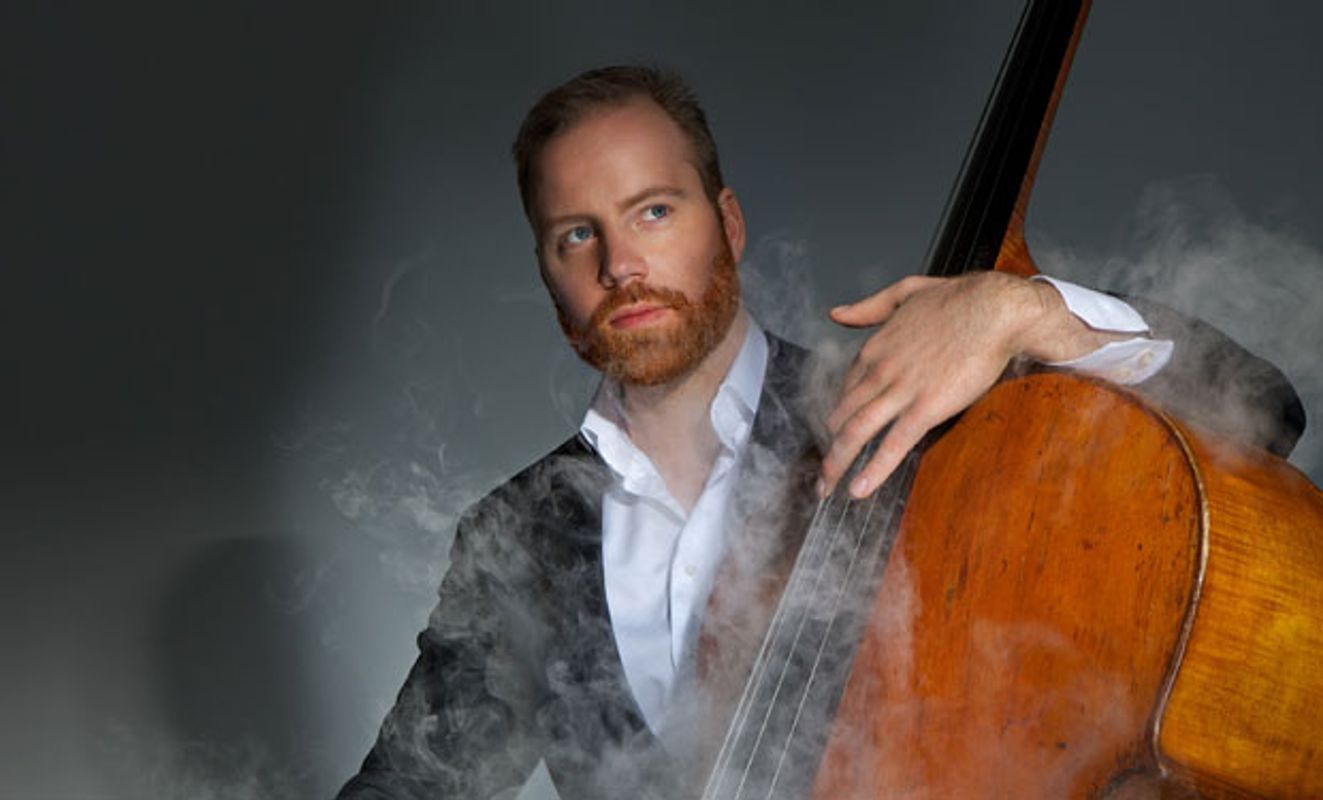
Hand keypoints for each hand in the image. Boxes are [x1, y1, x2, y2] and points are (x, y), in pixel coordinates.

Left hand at [821, 272, 1109, 498]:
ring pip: (858, 433)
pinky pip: (893, 444)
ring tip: (826, 487)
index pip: (846, 389)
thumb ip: (867, 308)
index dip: (839, 414)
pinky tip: (859, 489)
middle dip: (828, 447)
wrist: (994, 308)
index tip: (837, 433)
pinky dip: (873, 470)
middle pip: (843, 415)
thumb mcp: (903, 293)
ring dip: (837, 463)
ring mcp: (901, 391)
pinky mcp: (926, 408)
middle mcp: (879, 371)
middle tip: (821, 473)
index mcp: (875, 348)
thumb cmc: (958, 299)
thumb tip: (835, 314)